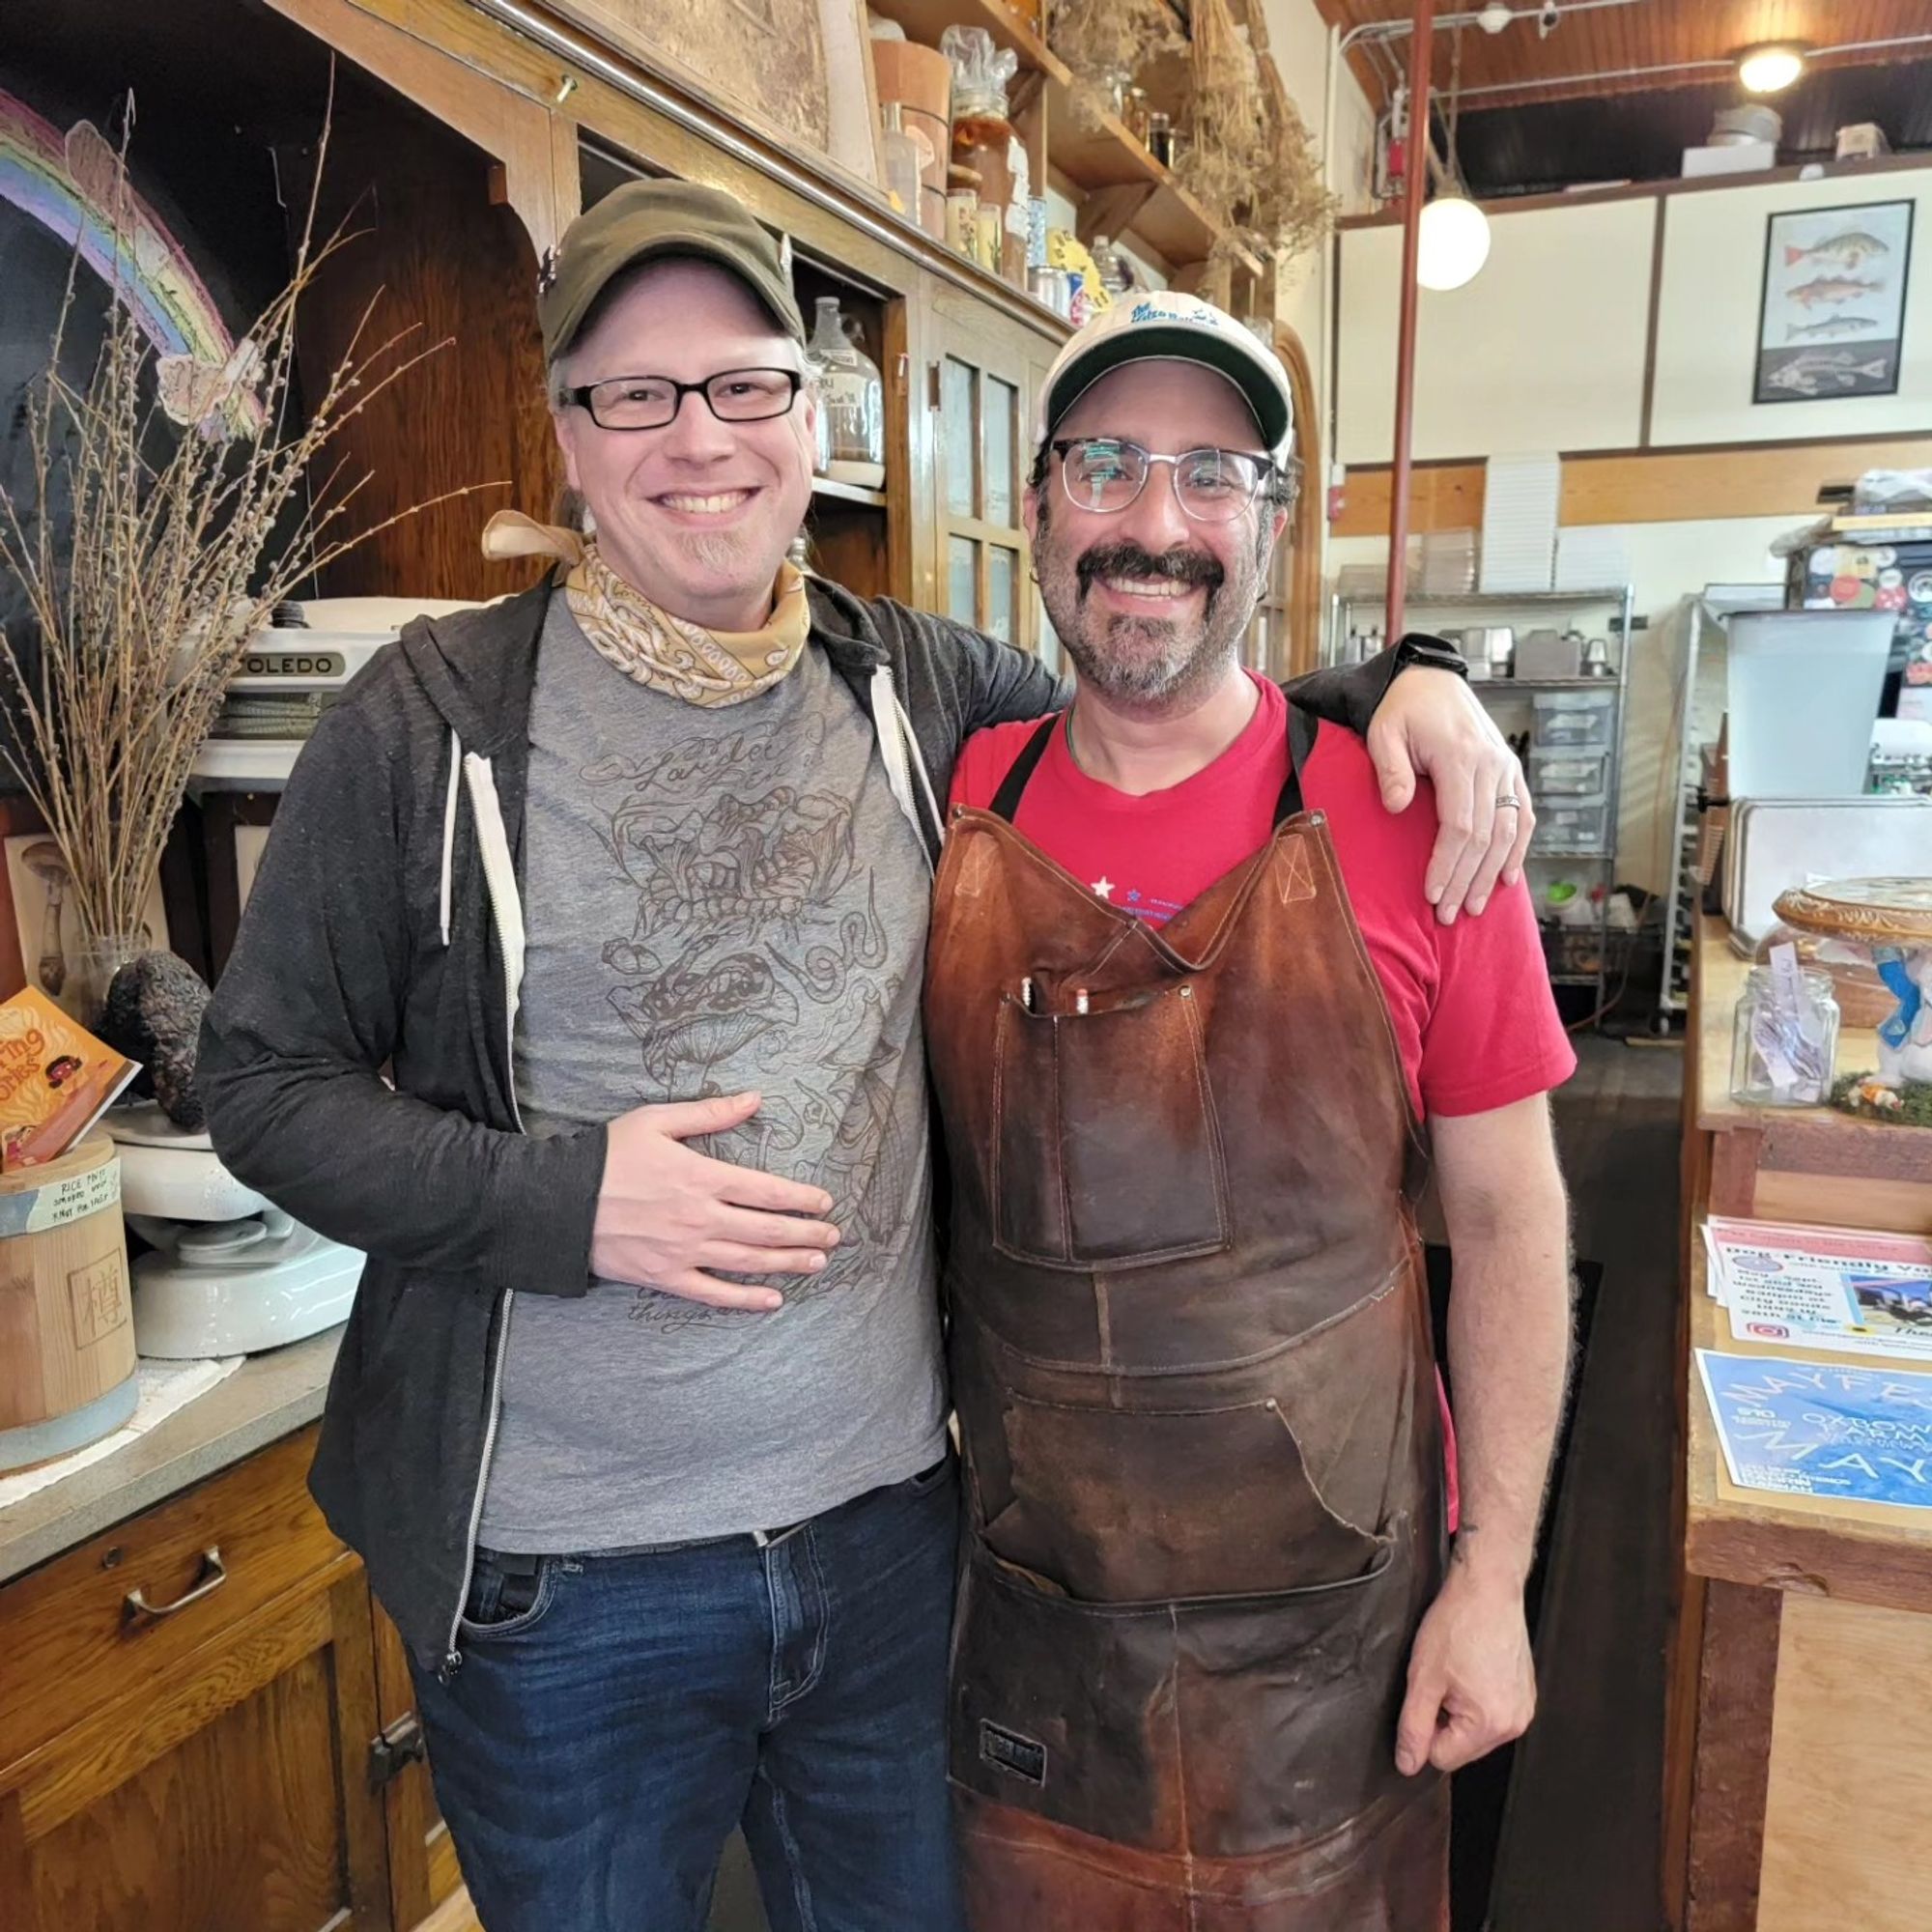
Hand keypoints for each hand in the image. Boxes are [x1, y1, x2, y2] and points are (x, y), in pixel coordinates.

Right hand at [591, 1091, 840, 1311]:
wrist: (557, 1202)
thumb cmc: (606, 1156)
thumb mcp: (657, 1121)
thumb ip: (709, 1113)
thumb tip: (754, 1099)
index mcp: (700, 1177)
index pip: (765, 1190)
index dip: (800, 1199)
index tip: (825, 1203)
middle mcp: (699, 1217)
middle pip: (765, 1230)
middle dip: (804, 1233)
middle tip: (832, 1236)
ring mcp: (684, 1251)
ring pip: (748, 1261)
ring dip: (787, 1262)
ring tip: (816, 1262)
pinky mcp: (665, 1277)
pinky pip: (713, 1293)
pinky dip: (745, 1299)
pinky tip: (772, 1300)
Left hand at [1367, 669, 1535, 924]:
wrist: (1430, 680)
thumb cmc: (1401, 710)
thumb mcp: (1383, 732)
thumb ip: (1390, 769)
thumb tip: (1397, 807)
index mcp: (1460, 756)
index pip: (1460, 825)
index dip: (1448, 864)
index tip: (1433, 895)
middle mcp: (1492, 764)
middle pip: (1485, 836)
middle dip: (1467, 880)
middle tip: (1450, 915)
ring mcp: (1506, 768)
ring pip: (1508, 831)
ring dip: (1492, 873)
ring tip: (1476, 907)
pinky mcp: (1511, 771)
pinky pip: (1523, 816)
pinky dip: (1519, 848)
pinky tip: (1509, 878)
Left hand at [1394, 1565, 1535, 1775]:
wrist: (1488, 1587)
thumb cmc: (1458, 1624)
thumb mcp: (1423, 1678)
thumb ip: (1413, 1727)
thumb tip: (1407, 1765)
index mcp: (1491, 1725)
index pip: (1442, 1758)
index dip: (1423, 1730)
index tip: (1424, 1696)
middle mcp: (1515, 1724)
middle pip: (1462, 1748)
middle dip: (1443, 1720)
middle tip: (1440, 1680)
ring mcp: (1524, 1709)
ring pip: (1476, 1731)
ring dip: (1459, 1710)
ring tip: (1456, 1672)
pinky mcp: (1525, 1694)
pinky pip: (1492, 1713)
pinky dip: (1476, 1698)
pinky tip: (1471, 1668)